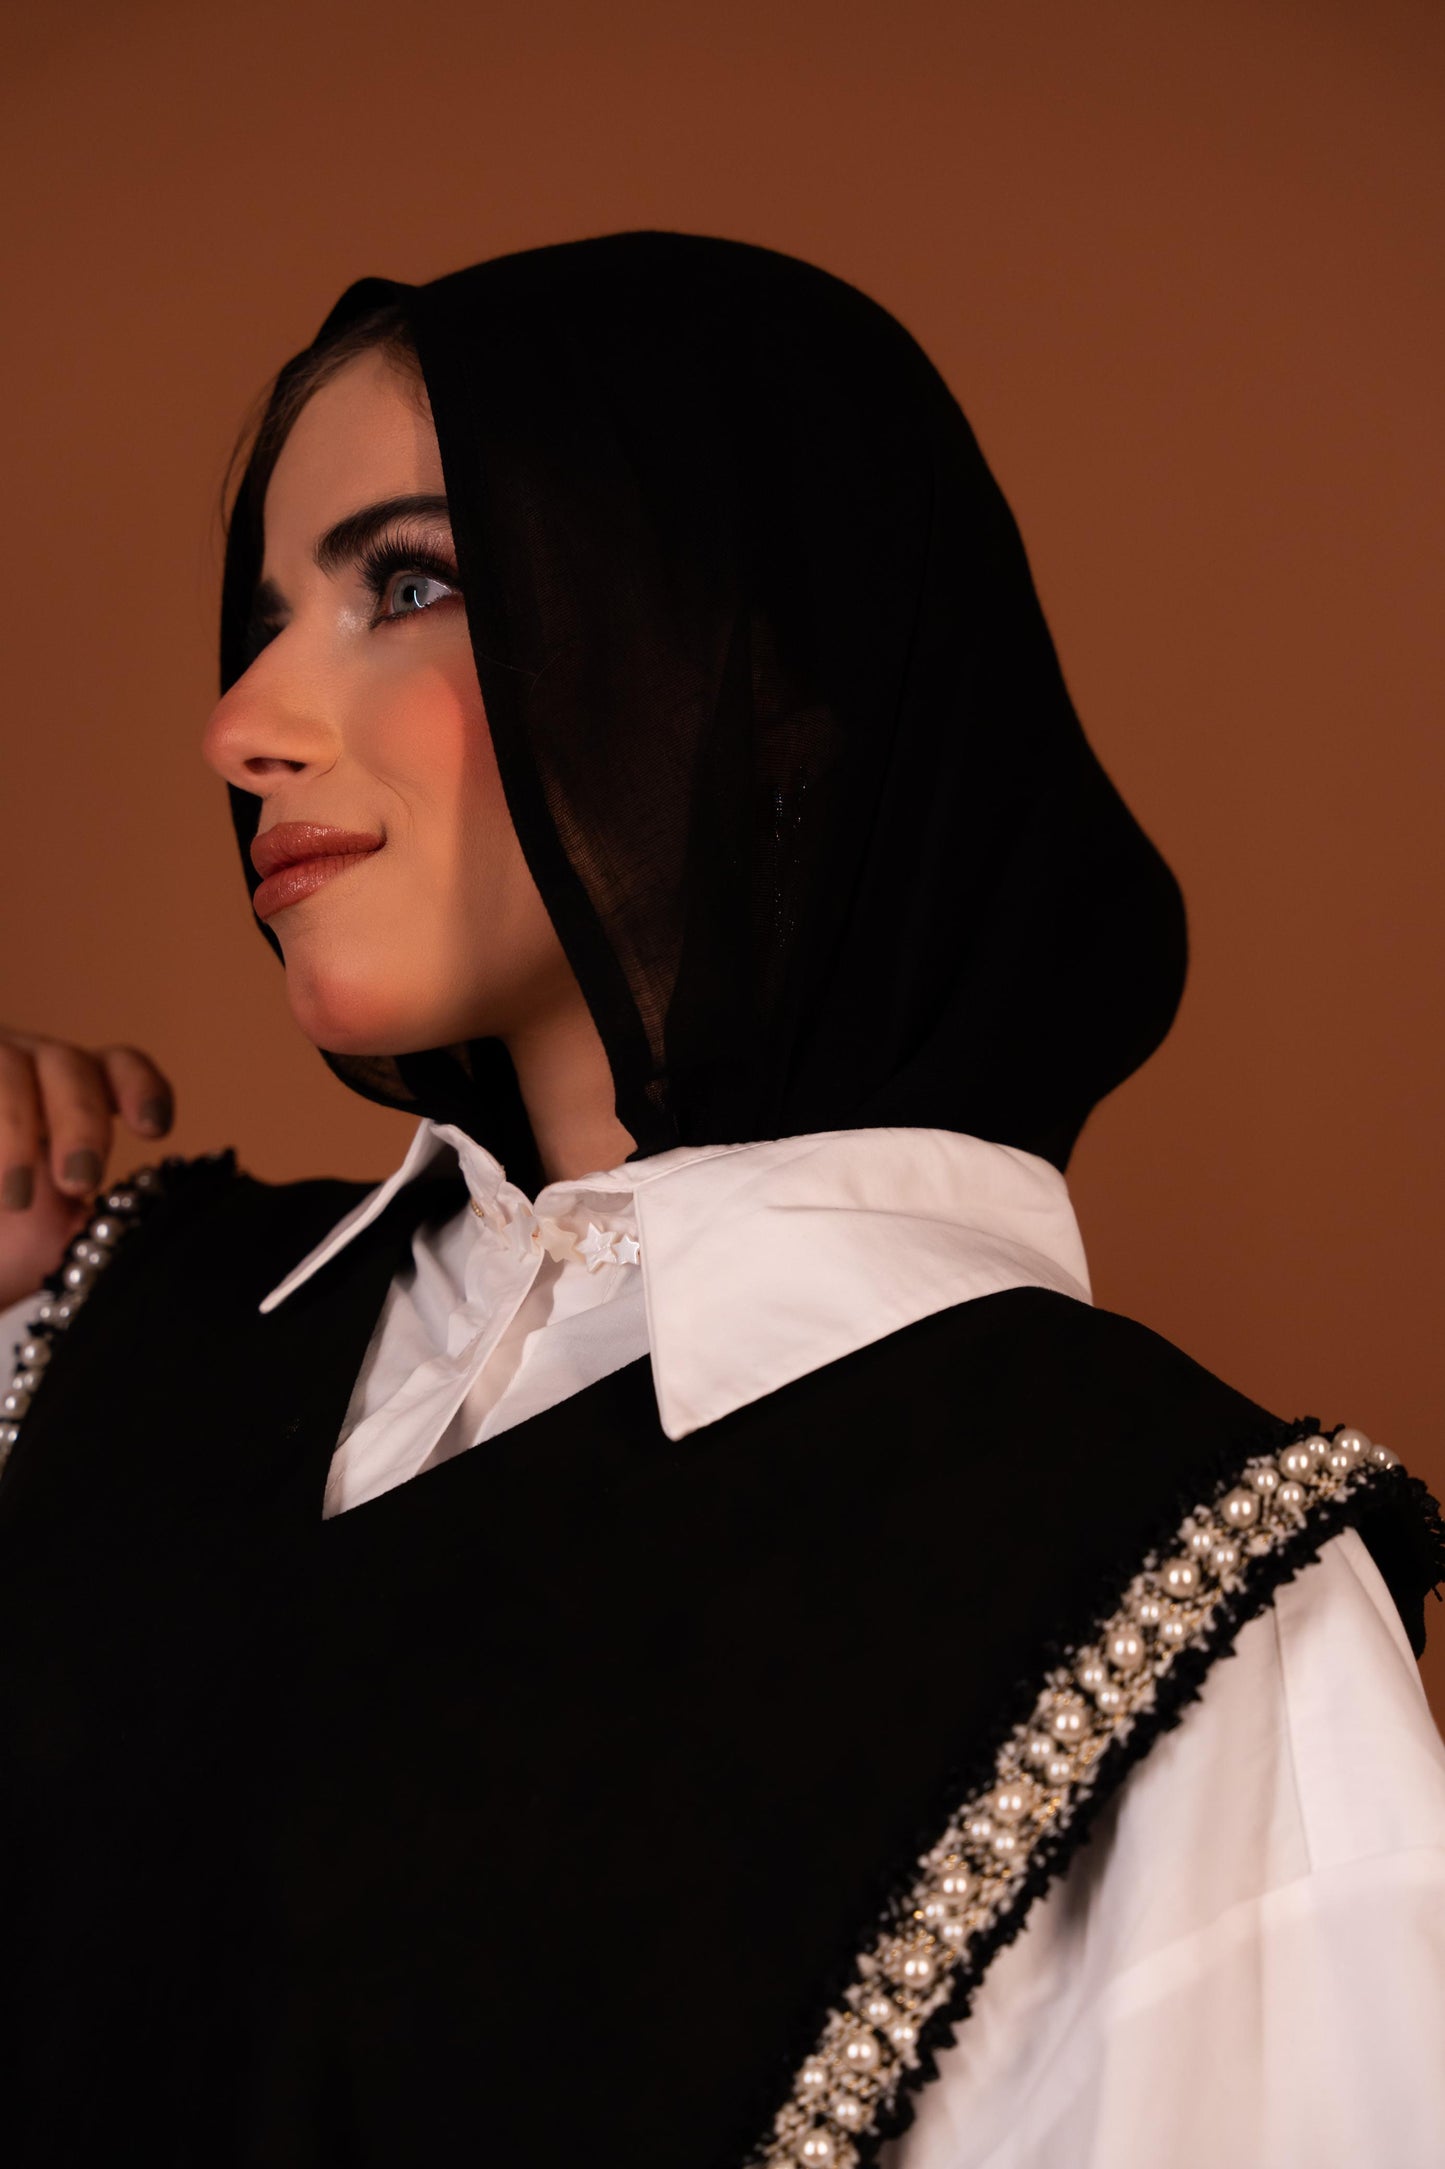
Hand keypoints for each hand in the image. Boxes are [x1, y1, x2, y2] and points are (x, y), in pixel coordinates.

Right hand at [0, 1030, 175, 1313]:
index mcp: (68, 1096)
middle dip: (80, 1121)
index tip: (156, 1130)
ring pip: (6, 1070)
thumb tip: (140, 1222)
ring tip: (14, 1197)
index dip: (142, 1087)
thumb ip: (96, 1222)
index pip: (117, 1066)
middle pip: (66, 1064)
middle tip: (79, 1182)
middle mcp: (22, 1068)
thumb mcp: (50, 1238)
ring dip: (16, 1130)